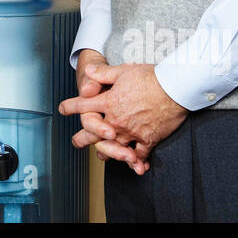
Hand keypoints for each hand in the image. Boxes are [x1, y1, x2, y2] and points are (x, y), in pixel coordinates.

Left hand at [62, 63, 188, 169]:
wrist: (175, 88)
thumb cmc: (150, 77)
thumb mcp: (123, 71)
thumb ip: (103, 73)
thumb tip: (88, 71)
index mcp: (108, 102)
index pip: (83, 105)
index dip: (70, 107)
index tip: (63, 109)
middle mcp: (116, 120)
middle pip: (94, 132)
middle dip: (83, 138)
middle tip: (76, 142)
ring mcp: (131, 132)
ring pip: (114, 147)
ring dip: (107, 152)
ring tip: (102, 156)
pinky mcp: (147, 139)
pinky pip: (139, 154)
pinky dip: (136, 161)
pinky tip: (134, 166)